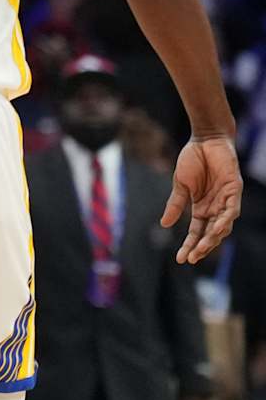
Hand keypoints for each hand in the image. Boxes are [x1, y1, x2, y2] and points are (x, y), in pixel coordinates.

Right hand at [163, 136, 242, 263]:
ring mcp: (226, 200)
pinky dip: (226, 220)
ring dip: (213, 238)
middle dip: (201, 247)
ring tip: (202, 248)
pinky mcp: (234, 190)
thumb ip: (175, 204)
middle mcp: (215, 207)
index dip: (189, 245)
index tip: (180, 259)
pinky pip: (232, 209)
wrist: (205, 140)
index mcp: (201, 207)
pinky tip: (217, 229)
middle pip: (210, 233)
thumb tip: (164, 225)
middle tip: (192, 258)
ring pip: (223, 225)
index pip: (196, 232)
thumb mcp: (180, 185)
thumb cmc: (192, 160)